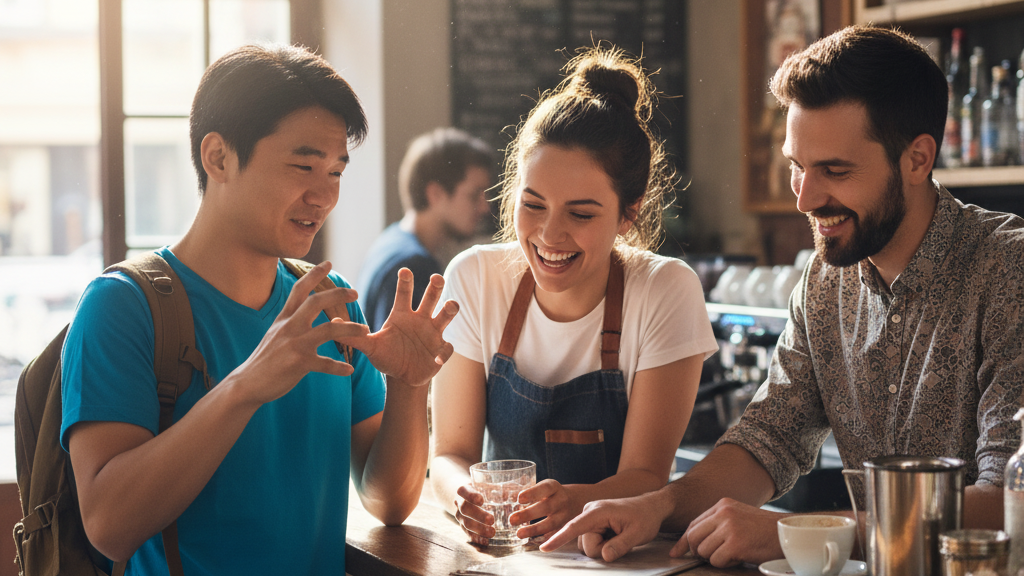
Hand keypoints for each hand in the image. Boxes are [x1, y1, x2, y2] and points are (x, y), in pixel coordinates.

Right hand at [233, 261, 368, 404]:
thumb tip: (320, 316)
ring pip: (329, 329)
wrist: (248, 383)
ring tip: (365, 330)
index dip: (314, 275)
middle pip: (315, 302)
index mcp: (284, 319)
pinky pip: (326, 363)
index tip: (328, 263)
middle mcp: (289, 327)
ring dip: (351, 328)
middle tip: (355, 293)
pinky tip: (348, 370)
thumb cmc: (265, 360)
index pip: (299, 290)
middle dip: (337, 294)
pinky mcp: (299, 364)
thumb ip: (295, 323)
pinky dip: (339, 367)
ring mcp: (294, 345)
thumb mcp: (276, 334)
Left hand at [339, 268, 458, 386]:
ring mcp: (433, 333)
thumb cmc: (387, 356)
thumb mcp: (370, 347)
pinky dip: (444, 352)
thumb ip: (354, 336)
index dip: (405, 281)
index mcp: (402, 315)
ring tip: (450, 306)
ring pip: (446, 314)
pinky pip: (447, 347)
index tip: (404, 270)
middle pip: (431, 296)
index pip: (404, 293)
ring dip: (450, 308)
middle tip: (436, 278)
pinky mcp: (441, 350)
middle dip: (435, 286)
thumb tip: (331, 323)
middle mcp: (420, 319)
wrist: (403, 377)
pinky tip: (437, 358)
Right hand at [454, 483, 494, 545]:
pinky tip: (486, 541)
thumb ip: (498, 489)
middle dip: (478, 515)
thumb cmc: (480, 490)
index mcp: (464, 489)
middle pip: (465, 509)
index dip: (471, 496)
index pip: (464, 491)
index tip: (481, 500)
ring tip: (492, 533)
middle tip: (492, 520)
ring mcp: (460, 516)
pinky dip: (477, 538)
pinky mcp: (462, 527)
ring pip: (466, 523)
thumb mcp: (485, 485)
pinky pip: (468, 533)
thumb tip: (517, 494)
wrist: (463, 497)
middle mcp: (459, 503)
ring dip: (479, 529)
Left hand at [511, 479, 576, 539]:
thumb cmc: (552, 494)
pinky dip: (544, 539)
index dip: (533, 493)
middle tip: (511, 519)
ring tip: (519, 534)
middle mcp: (561, 500)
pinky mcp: (567, 527)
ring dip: (534, 530)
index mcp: (554, 487)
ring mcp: (565, 515)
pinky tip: (532, 541)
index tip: (519, 499)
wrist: (578, 501)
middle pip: (546, 507)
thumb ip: (529, 492)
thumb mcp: (545, 487)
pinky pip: (556, 534)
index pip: (545, 488)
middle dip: (528, 514)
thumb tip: (503, 496)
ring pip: (551, 523)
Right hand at [540, 492, 668, 560]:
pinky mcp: (592, 523)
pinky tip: (614, 535)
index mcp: (597, 511)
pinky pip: (591, 542)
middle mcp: (589, 512)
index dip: (559, 539)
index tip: (544, 548)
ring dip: (604, 546)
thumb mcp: (637, 534)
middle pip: (586, 544)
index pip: (574, 528)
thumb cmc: (644, 518)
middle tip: (622, 539)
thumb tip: (604, 556)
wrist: (650, 507)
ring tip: (619, 535)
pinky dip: (603, 543)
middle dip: (603, 549)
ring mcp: (589, 517)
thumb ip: (620, 546)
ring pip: (588, 545)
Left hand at [674, 497, 784, 566]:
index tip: (677, 552)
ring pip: (704, 551)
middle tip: (710, 556)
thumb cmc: (764, 530)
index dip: (683, 541)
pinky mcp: (735, 543)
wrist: (788, 534)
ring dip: (715, 558)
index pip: (693, 524)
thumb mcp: (738, 518)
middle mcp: (723, 513)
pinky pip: (716, 560)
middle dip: (697, 551)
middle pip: (693, 538)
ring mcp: (729, 527)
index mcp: (722, 505)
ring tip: (732, 554)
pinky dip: (725, 564)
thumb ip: (717, 525)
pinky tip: (739, 557)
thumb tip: (692, 542)